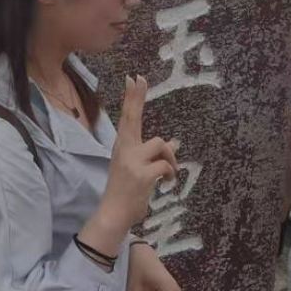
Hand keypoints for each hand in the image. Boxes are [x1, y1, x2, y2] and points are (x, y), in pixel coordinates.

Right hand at [98, 76, 179, 229]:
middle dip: (136, 97)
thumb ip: (153, 155)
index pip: (127, 117)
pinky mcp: (142, 174)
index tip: (133, 78)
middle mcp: (124, 149)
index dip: (131, 97)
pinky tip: (167, 183)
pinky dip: (171, 174)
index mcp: (123, 146)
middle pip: (133, 117)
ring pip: (161, 144)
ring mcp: (132, 161)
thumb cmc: (126, 192)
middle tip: (139, 77)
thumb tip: (175, 142)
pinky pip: (166, 165)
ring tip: (168, 173)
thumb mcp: (136, 169)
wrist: (114, 214)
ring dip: (170, 158)